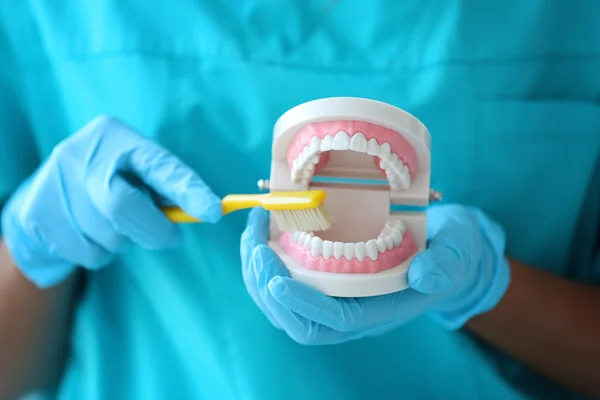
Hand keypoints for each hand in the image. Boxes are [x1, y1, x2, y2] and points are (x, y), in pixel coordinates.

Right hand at [1, 116, 221, 287]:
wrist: (44, 195)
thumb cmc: (109, 180)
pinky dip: (101, 252)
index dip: (187, 190)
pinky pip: (89, 253)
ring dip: (125, 241)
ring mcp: (55, 186)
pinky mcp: (39, 216)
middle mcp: (81, 155)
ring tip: (117, 224)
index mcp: (115, 137)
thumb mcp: (135, 170)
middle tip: (173, 238)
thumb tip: (206, 212)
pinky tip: (93, 233)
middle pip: (122, 206)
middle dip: (154, 230)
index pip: (157, 166)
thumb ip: (164, 187)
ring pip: (108, 236)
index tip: (213, 213)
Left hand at [240, 205, 509, 344]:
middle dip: (268, 288)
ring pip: (283, 305)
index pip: (336, 319)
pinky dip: (265, 260)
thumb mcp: (455, 254)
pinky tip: (261, 230)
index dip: (304, 304)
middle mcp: (352, 310)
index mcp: (381, 308)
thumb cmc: (449, 252)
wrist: (445, 251)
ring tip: (252, 231)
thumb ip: (444, 265)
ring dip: (258, 273)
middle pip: (298, 320)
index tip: (277, 279)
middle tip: (255, 247)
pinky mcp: (323, 280)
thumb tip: (424, 274)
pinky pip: (284, 281)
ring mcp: (335, 297)